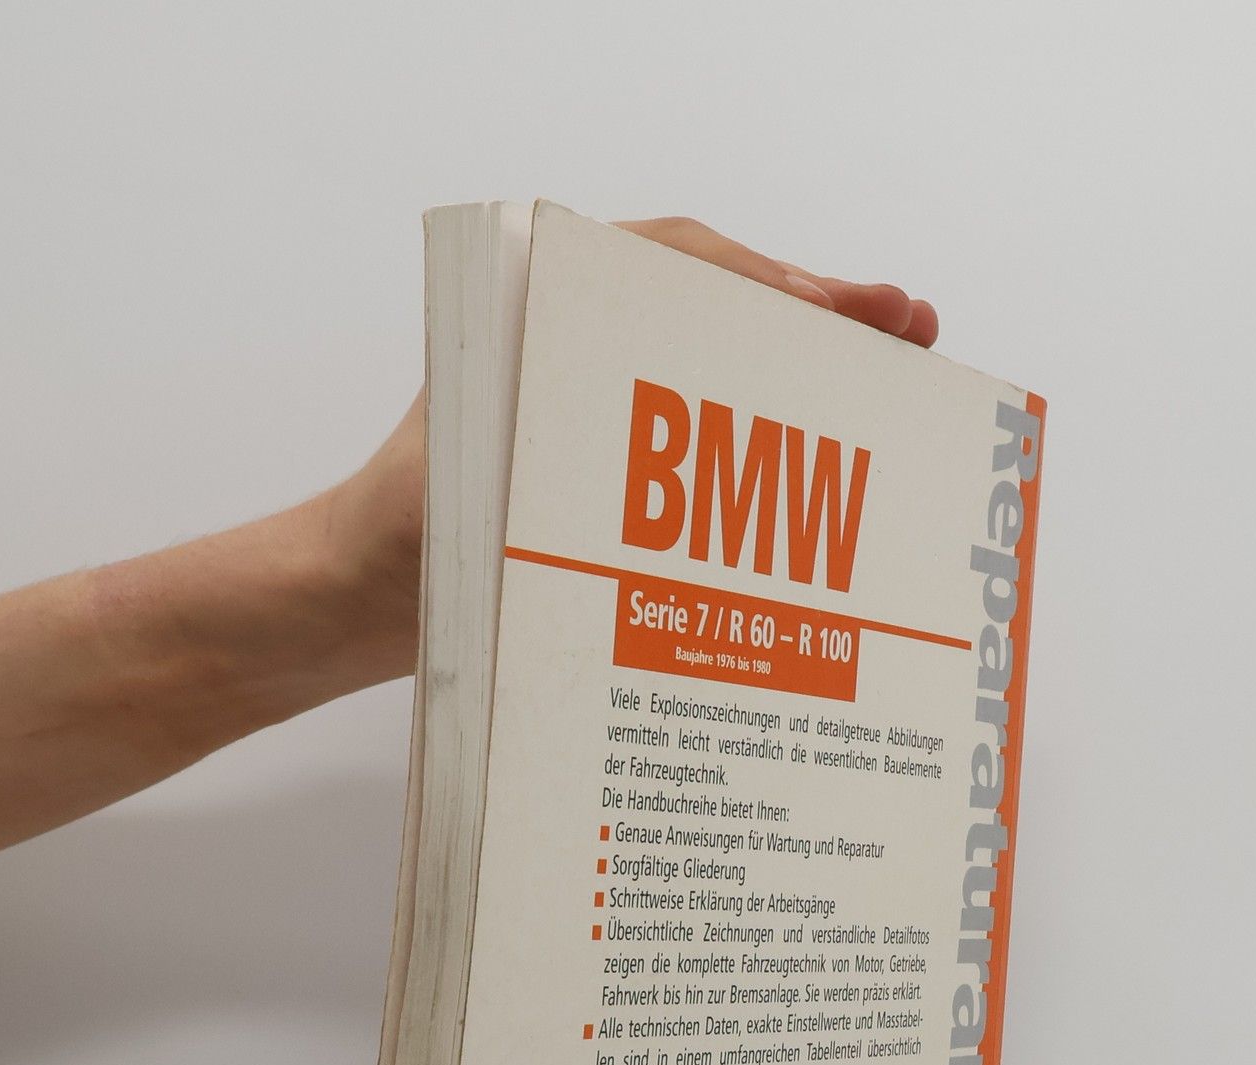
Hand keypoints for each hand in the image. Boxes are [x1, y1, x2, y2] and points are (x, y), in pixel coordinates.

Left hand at [317, 216, 940, 688]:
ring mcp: (588, 403)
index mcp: (542, 311)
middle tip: (912, 329)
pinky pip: (696, 438)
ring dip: (803, 377)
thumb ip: (569, 434)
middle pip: (719, 308)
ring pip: (718, 368)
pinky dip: (762, 447)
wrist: (343, 603)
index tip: (854, 314)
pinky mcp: (596, 465)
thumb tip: (690, 417)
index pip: (680, 269)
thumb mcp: (483, 473)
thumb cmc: (394, 539)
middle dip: (820, 318)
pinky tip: (822, 470)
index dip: (778, 287)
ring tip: (894, 378)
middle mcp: (571, 341)